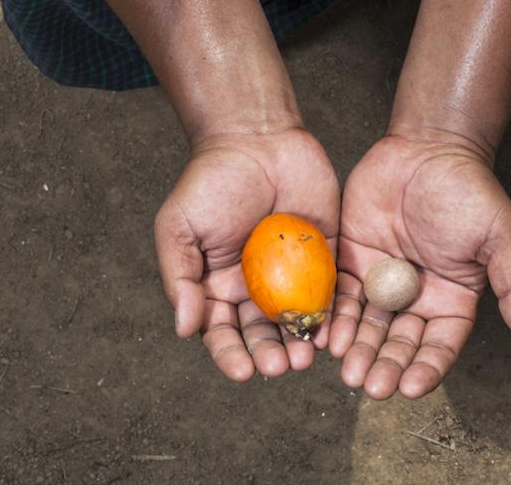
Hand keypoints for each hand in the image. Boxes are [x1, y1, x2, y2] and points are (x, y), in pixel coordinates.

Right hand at [155, 127, 339, 380]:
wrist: (256, 139)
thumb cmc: (210, 181)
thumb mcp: (179, 227)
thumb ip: (179, 277)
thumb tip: (184, 329)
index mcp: (218, 287)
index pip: (222, 334)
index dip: (230, 355)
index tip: (243, 371)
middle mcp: (256, 289)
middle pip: (263, 335)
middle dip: (269, 354)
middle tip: (280, 365)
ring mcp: (293, 275)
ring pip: (298, 321)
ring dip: (300, 343)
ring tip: (304, 358)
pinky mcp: (325, 257)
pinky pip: (330, 292)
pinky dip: (331, 315)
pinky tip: (331, 332)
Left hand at [329, 131, 510, 398]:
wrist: (429, 146)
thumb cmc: (471, 190)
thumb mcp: (501, 238)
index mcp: (452, 300)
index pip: (439, 346)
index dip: (426, 369)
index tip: (411, 388)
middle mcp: (415, 298)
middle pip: (398, 344)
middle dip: (385, 366)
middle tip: (370, 386)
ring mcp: (381, 282)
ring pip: (367, 327)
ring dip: (357, 350)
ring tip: (347, 369)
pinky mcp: (353, 262)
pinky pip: (341, 297)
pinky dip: (334, 318)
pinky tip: (325, 337)